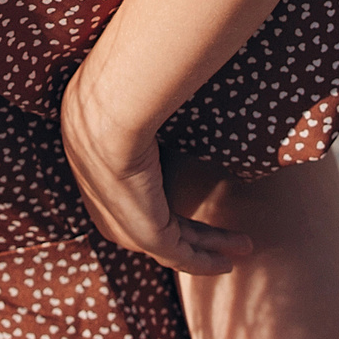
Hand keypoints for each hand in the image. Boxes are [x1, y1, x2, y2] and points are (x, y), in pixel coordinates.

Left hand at [61, 54, 250, 275]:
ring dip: (208, 250)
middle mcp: (106, 209)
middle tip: (226, 239)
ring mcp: (124, 227)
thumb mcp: (123, 102)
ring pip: (173, 247)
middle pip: (156, 229)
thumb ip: (143, 103)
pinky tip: (229, 261)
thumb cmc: (116, 94)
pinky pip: (182, 258)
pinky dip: (205, 262)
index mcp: (97, 177)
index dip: (166, 207)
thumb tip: (158, 76)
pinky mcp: (147, 236)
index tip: (192, 210)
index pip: (137, 200)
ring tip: (242, 249)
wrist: (107, 114)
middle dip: (193, 235)